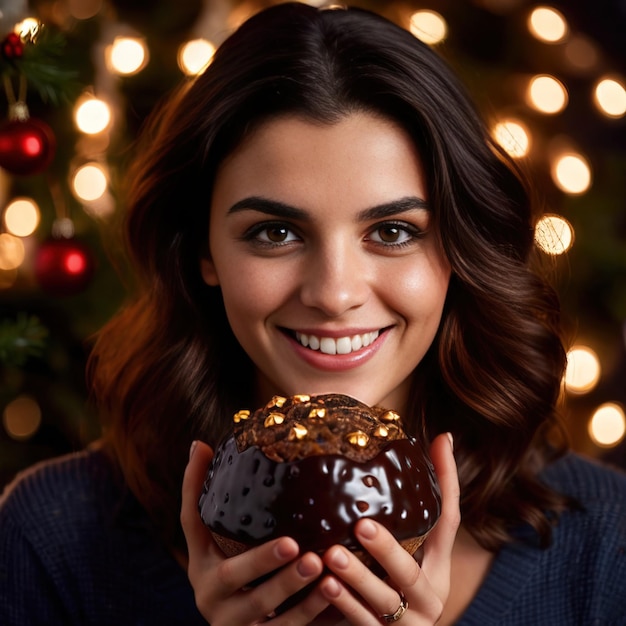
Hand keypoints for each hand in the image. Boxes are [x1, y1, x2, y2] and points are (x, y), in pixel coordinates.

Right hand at [181, 440, 330, 624]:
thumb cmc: (235, 574)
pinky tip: (336, 594)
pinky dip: (313, 615)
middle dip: (263, 562)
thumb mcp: (220, 541)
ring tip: (321, 568)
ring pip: (266, 613)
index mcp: (202, 566)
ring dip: (295, 591)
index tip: (218, 465)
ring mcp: (236, 625)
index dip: (202, 497)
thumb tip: (198, 443)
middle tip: (294, 545)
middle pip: (233, 578)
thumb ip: (211, 498)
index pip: (194, 526)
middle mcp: (212, 598)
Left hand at [318, 433, 459, 624]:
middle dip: (387, 550)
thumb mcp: (409, 551)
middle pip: (411, 572)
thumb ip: (409, 507)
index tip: (438, 440)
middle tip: (361, 526)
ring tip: (330, 556)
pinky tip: (324, 586)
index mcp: (437, 567)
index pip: (447, 522)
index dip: (446, 481)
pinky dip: (343, 606)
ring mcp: (408, 623)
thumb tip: (436, 438)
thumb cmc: (395, 585)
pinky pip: (362, 625)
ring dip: (357, 578)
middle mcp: (428, 596)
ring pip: (383, 602)